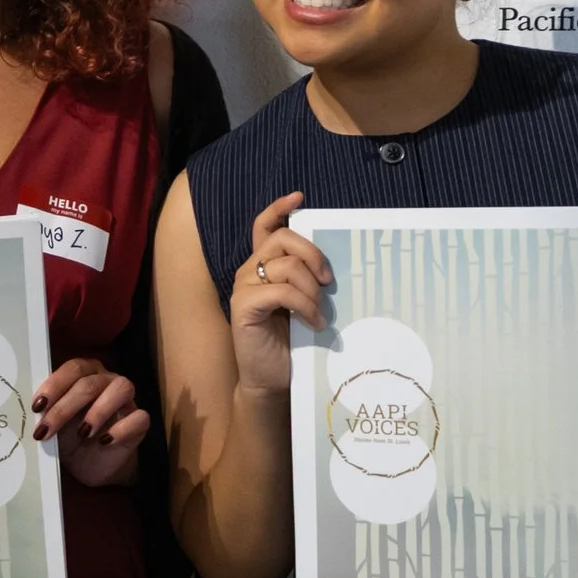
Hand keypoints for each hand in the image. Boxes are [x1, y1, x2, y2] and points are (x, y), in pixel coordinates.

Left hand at [30, 358, 147, 487]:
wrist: (92, 464)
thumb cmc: (69, 436)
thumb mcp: (53, 423)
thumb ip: (44, 412)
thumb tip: (26, 411)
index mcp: (85, 373)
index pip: (73, 368)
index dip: (54, 385)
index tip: (37, 407)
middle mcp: (107, 380)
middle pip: (89, 383)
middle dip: (64, 408)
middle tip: (45, 430)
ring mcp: (127, 400)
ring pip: (121, 388)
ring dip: (98, 411)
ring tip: (81, 433)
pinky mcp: (140, 422)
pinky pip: (140, 417)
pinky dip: (121, 429)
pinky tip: (104, 442)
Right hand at [231, 193, 329, 396]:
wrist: (270, 380)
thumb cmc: (289, 344)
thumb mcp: (302, 304)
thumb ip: (307, 281)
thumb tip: (334, 269)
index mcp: (262, 266)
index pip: (264, 226)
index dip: (278, 208)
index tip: (299, 197)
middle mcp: (249, 271)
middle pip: (281, 239)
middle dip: (312, 253)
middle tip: (328, 280)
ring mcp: (244, 287)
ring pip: (285, 265)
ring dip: (311, 289)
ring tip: (319, 312)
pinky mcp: (244, 306)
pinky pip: (281, 291)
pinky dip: (305, 305)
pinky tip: (314, 323)